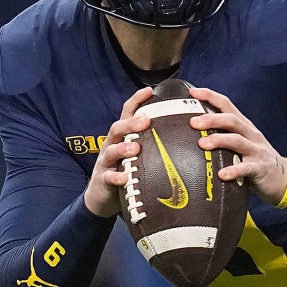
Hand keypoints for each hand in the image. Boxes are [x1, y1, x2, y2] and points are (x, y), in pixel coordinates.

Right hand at [84, 87, 153, 217]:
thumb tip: (184, 132)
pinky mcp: (102, 179)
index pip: (127, 113)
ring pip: (111, 150)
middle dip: (131, 123)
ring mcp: (106, 162)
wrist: (103, 196)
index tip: (149, 90)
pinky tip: (124, 178)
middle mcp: (112, 144)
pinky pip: (108, 177)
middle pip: (118, 128)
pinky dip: (116, 177)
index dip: (136, 101)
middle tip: (145, 121)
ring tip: (135, 148)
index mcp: (123, 136)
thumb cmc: (128, 170)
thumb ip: (154, 142)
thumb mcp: (139, 153)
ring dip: (123, 148)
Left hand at [188, 87, 286, 207]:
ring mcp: (257, 151)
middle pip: (232, 120)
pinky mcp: (260, 168)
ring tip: (202, 144)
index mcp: (244, 126)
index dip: (211, 96)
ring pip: (238, 141)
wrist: (282, 178)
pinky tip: (222, 174)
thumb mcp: (241, 143)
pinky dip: (234, 170)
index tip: (193, 92)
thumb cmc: (255, 159)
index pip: (227, 105)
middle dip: (212, 119)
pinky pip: (247, 168)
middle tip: (193, 122)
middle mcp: (251, 134)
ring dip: (219, 140)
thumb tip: (192, 130)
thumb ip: (223, 135)